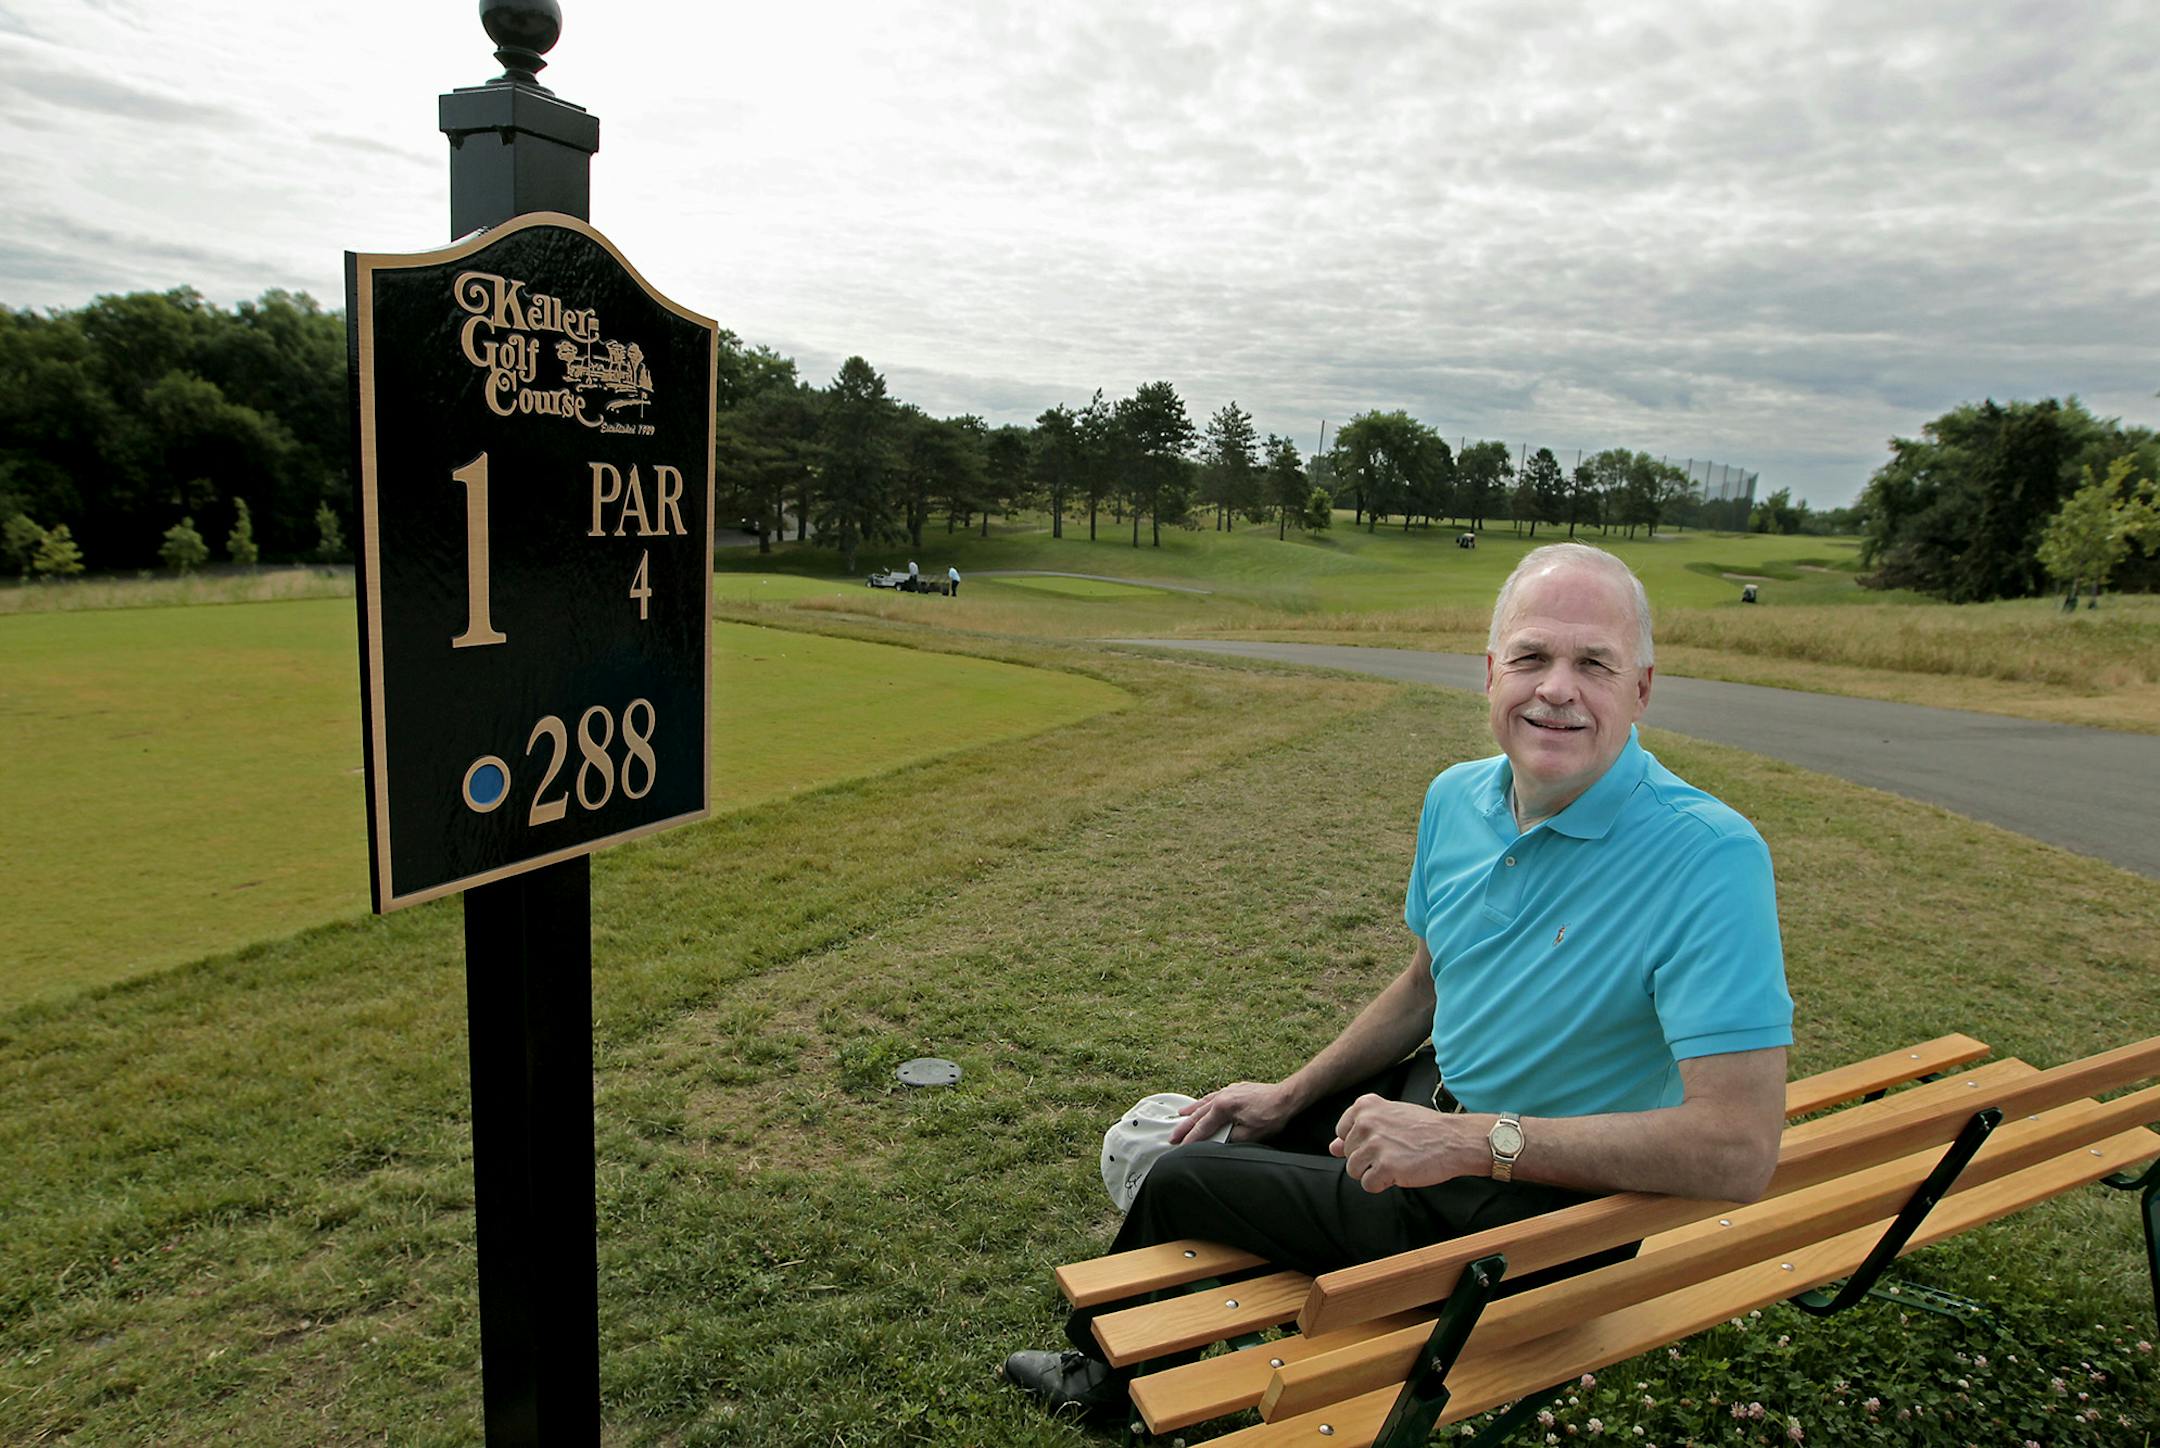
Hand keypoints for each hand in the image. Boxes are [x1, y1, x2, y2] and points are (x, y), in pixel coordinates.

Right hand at [1171, 1081, 1297, 1144]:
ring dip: (1192, 1110)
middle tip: (1172, 1136)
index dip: (1190, 1139)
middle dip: (1184, 1126)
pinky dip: (1206, 1101)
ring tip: (1180, 1115)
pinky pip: (1215, 1096)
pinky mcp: (1237, 1089)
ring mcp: (1229, 1090)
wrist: (1287, 1097)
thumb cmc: (1271, 1116)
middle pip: (1199, 1114)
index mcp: (1223, 1107)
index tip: (1179, 1148)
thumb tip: (1218, 1142)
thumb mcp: (1249, 1135)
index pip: (1202, 1127)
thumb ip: (1229, 1139)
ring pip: (1205, 1102)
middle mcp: (1223, 1096)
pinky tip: (1204, 1103)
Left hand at [1329, 1095, 1480, 1192]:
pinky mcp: (1385, 1166)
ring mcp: (1375, 1144)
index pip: (1342, 1132)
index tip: (1383, 1139)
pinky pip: (1367, 1185)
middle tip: (1396, 1151)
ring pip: (1353, 1171)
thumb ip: (1357, 1131)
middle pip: (1348, 1154)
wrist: (1453, 1140)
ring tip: (1396, 1162)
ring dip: (1373, 1172)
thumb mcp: (1388, 1120)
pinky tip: (1400, 1173)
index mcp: (1365, 1106)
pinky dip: (1382, 1184)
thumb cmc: (1422, 1129)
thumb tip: (1332, 1148)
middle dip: (1368, 1159)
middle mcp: (1366, 1122)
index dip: (1362, 1142)